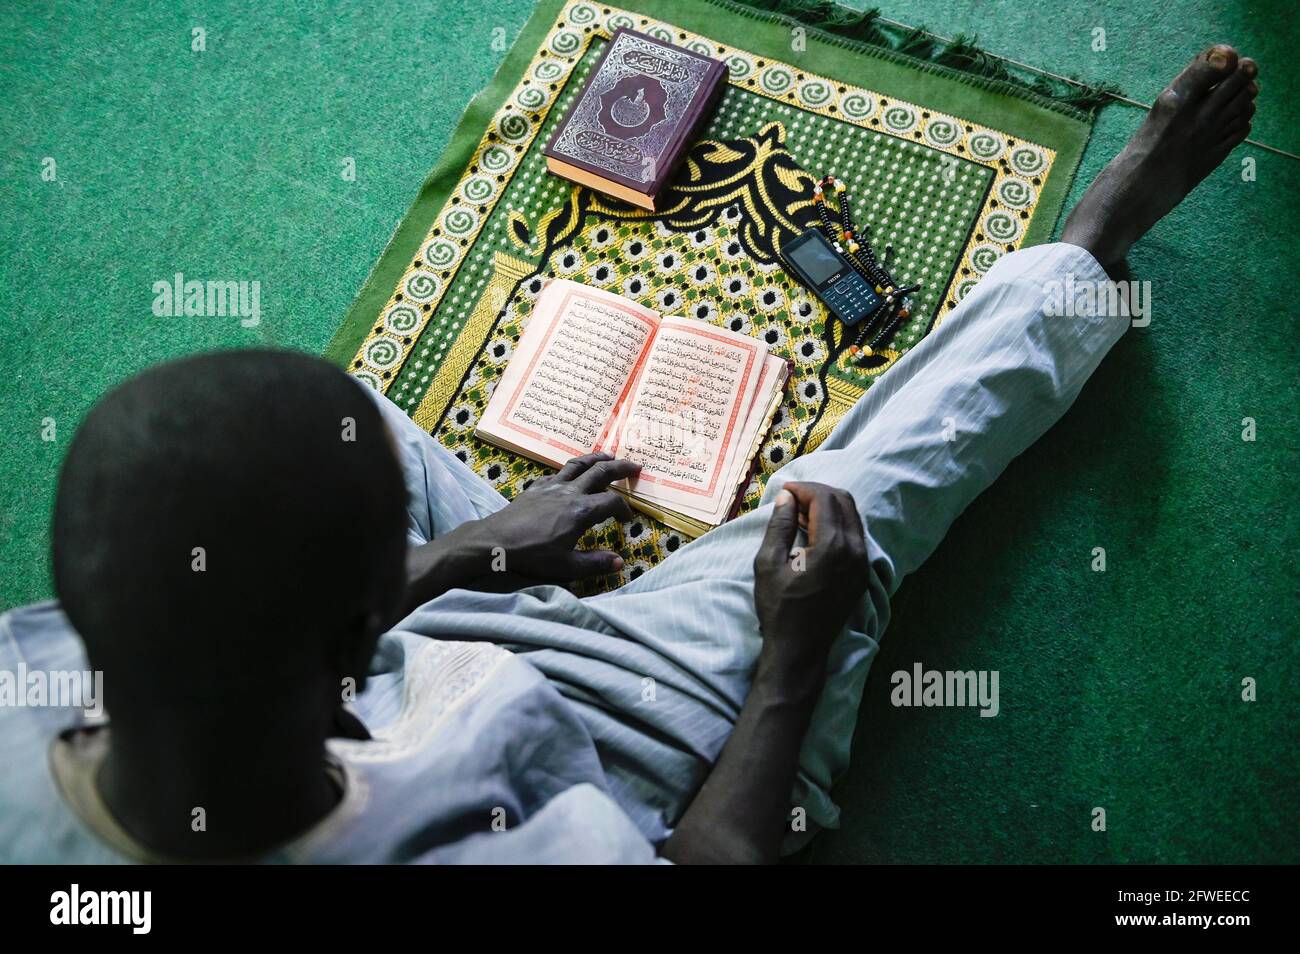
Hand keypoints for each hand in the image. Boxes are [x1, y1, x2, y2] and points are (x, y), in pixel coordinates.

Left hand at [450, 452, 639, 582]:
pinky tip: (570, 476)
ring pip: (578, 464)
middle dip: (620, 467)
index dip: (624, 509)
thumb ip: (595, 563)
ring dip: (596, 458)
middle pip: (600, 472)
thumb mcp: (567, 566)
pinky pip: (557, 473)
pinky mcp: (536, 487)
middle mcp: (570, 493)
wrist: (495, 541)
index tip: (627, 518)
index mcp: (581, 511)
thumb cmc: (532, 555)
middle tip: (635, 466)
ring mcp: (551, 486)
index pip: (612, 503)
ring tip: (609, 455)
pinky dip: (570, 471)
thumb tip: (620, 562)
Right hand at [753, 482, 869, 676]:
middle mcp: (855, 550)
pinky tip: (815, 531)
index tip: (783, 490)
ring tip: (801, 513)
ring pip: (852, 515)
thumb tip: (786, 496)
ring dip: (828, 506)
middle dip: (817, 492)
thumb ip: (780, 525)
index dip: (803, 488)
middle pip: (843, 500)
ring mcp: (862, 562)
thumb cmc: (779, 608)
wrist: (800, 649)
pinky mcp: (862, 572)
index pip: (824, 498)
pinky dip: (837, 523)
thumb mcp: (768, 564)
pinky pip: (855, 534)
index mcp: (832, 546)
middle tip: (791, 498)